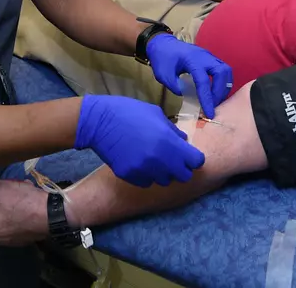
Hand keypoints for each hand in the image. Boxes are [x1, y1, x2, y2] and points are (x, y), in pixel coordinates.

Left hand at [0, 177, 48, 245]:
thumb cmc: (25, 204)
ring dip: (8, 202)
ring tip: (18, 189)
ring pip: (5, 217)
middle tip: (2, 191)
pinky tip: (29, 195)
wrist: (56, 213)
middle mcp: (3, 239)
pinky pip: (19, 219)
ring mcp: (18, 238)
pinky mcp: (30, 232)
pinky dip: (20, 207)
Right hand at [75, 94, 203, 186]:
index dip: (194, 158)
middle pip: (183, 176)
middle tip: (173, 158)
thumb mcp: (156, 114)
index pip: (196, 161)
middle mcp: (159, 160)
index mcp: (169, 142)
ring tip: (154, 159)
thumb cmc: (130, 111)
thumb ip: (173, 131)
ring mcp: (144, 170)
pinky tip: (140, 162)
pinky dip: (146, 175)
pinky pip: (146, 182)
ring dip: (163, 172)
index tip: (188, 154)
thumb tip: (184, 140)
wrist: (99, 121)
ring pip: (164, 181)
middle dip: (181, 168)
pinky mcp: (130, 176)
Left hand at [146, 34, 231, 116]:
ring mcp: (209, 56)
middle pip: (222, 73)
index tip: (209, 113)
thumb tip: (191, 97)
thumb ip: (177, 87)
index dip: (207, 98)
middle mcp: (204, 56)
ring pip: (226, 70)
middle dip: (220, 91)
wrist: (162, 43)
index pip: (203, 81)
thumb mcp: (164, 76)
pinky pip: (222, 70)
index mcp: (191, 60)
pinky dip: (222, 82)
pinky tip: (215, 92)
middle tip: (213, 105)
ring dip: (224, 87)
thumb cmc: (162, 58)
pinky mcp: (210, 58)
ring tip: (216, 100)